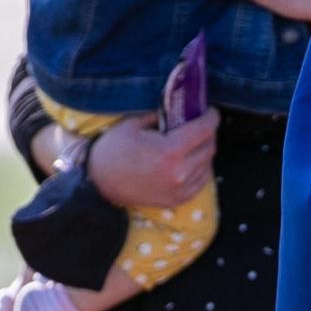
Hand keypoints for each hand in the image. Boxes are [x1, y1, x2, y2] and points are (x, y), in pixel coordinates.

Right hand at [88, 108, 219, 209]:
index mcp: (170, 151)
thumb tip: (180, 110)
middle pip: (209, 147)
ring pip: (208, 165)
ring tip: (193, 142)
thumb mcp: (134, 124)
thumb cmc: (113, 149)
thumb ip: (161, 116)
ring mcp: (180, 189)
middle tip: (200, 124)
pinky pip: (201, 182)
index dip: (211, 117)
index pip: (205, 130)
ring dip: (204, 151)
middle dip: (208, 133)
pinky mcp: (177, 200)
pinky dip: (200, 169)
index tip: (210, 111)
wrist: (98, 182)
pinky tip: (190, 160)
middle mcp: (180, 172)